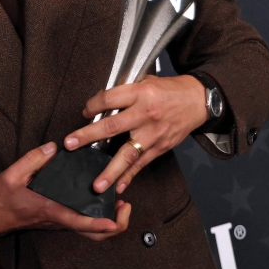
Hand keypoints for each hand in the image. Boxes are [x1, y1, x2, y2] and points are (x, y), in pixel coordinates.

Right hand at [0, 142, 131, 240]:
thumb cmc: (3, 199)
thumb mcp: (12, 175)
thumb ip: (32, 159)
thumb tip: (53, 148)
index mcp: (50, 209)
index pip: (78, 221)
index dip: (98, 223)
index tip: (113, 220)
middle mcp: (60, 219)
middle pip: (93, 234)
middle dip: (115, 225)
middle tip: (124, 207)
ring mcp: (62, 221)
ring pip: (91, 231)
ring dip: (111, 221)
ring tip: (120, 202)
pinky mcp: (61, 219)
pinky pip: (85, 223)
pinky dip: (100, 216)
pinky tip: (104, 199)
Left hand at [63, 75, 207, 195]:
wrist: (198, 100)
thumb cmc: (169, 89)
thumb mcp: (146, 81)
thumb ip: (124, 92)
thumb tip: (100, 103)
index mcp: (140, 93)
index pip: (109, 99)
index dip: (92, 105)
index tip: (84, 112)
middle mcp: (146, 114)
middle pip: (112, 126)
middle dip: (88, 136)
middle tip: (70, 144)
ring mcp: (153, 134)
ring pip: (128, 154)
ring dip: (110, 170)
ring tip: (96, 184)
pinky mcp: (160, 148)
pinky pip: (141, 164)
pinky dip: (129, 177)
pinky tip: (118, 187)